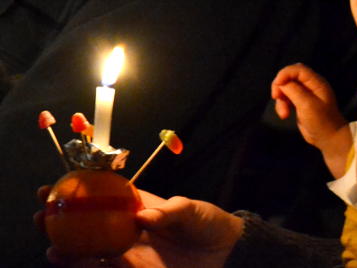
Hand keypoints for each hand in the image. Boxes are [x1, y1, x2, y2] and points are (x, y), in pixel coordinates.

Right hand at [36, 186, 241, 267]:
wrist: (223, 254)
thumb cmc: (208, 223)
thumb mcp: (191, 210)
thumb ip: (170, 211)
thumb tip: (143, 216)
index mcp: (138, 205)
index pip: (103, 195)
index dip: (79, 189)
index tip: (53, 186)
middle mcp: (126, 228)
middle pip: (87, 224)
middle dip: (62, 221)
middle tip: (43, 216)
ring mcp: (127, 252)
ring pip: (88, 250)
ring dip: (68, 249)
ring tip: (52, 246)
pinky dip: (84, 267)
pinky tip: (69, 261)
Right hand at [271, 63, 347, 149]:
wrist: (328, 139)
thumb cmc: (321, 121)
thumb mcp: (307, 105)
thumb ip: (294, 90)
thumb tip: (281, 83)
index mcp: (316, 82)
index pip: (298, 69)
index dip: (285, 74)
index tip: (277, 85)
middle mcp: (311, 85)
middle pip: (290, 76)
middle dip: (281, 85)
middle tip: (276, 97)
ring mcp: (305, 95)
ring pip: (286, 88)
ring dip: (281, 99)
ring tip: (284, 114)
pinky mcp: (300, 104)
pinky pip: (287, 98)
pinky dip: (282, 105)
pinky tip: (285, 115)